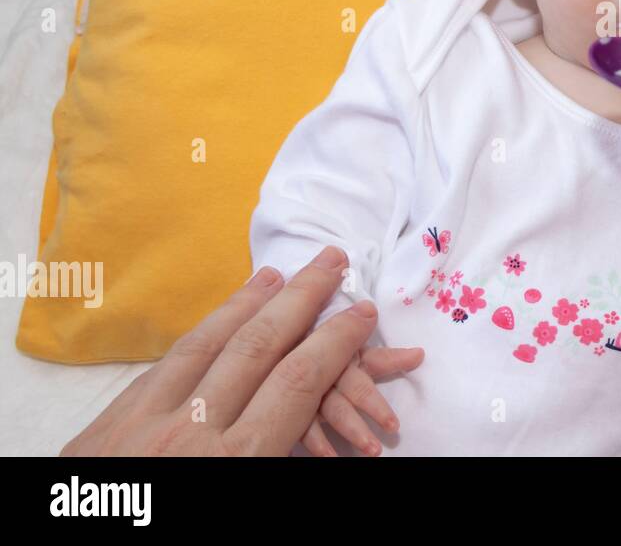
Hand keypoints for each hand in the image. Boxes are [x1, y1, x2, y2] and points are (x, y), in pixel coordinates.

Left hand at [60, 246, 419, 455]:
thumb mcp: (254, 518)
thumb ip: (287, 459)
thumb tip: (328, 428)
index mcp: (236, 463)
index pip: (299, 380)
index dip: (337, 341)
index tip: (362, 312)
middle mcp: (189, 435)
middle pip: (256, 346)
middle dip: (300, 298)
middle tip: (331, 260)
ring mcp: (137, 428)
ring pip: (200, 347)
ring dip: (243, 304)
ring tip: (274, 275)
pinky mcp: (100, 433)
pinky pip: (157, 372)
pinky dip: (193, 339)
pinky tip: (210, 325)